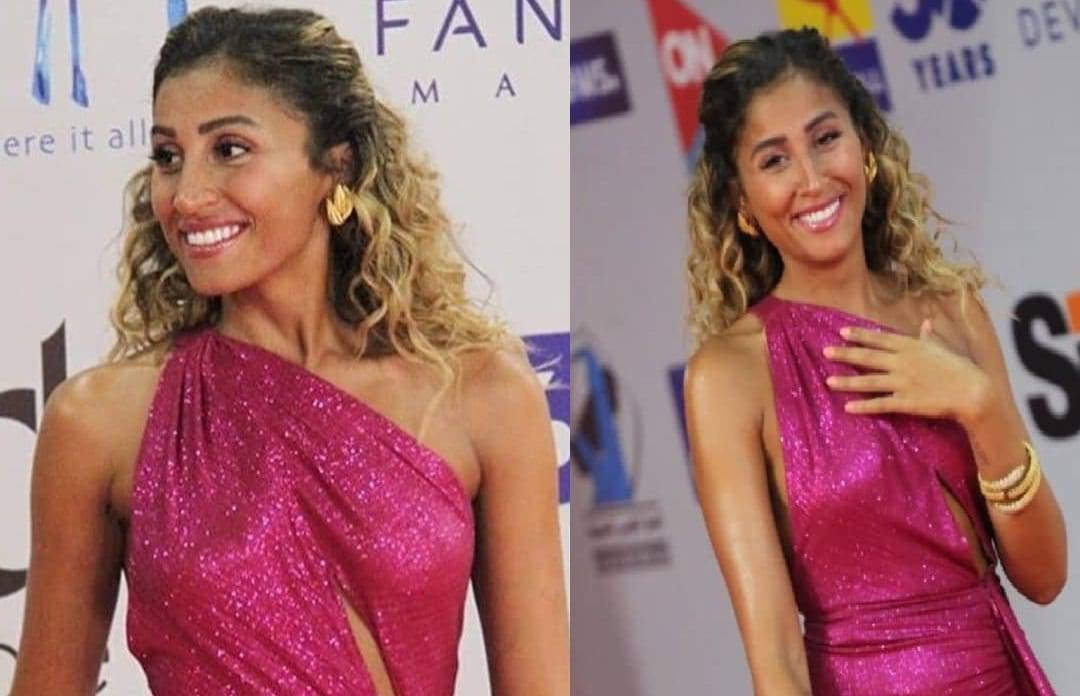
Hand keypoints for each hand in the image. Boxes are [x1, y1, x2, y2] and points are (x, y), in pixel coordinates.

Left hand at [823, 319, 991, 423]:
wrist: (973, 392)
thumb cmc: (959, 368)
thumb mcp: (943, 348)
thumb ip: (928, 337)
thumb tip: (926, 321)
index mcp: (911, 347)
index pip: (880, 339)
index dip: (860, 335)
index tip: (841, 332)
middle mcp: (903, 363)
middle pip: (868, 358)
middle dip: (845, 355)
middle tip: (825, 352)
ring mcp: (903, 383)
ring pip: (869, 382)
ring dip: (847, 382)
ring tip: (828, 381)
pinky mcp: (906, 403)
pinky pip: (881, 404)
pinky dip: (863, 406)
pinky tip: (848, 407)